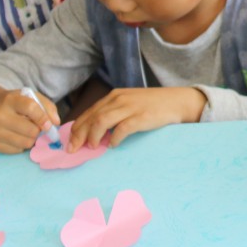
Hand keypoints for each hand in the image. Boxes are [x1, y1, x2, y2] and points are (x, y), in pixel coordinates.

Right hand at [0, 86, 60, 153]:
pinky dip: (21, 145)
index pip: (31, 108)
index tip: (48, 125)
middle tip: (35, 126)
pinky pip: (17, 150)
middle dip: (38, 130)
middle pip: (31, 131)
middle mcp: (0, 115)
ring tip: (26, 131)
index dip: (43, 118)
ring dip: (31, 139)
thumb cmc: (17, 103)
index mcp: (11, 100)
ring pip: (26, 143)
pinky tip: (16, 136)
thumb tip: (55, 123)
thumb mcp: (32, 97)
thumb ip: (48, 107)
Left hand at [69, 87, 206, 149]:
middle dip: (79, 135)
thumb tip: (95, 132)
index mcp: (114, 96)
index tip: (70, 143)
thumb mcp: (129, 103)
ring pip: (102, 121)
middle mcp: (119, 99)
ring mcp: (130, 107)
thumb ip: (113, 113)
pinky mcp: (141, 117)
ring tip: (92, 147)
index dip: (77, 128)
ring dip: (93, 136)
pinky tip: (113, 145)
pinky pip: (122, 128)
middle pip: (92, 118)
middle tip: (74, 150)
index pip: (89, 112)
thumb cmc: (152, 105)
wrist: (176, 101)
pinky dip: (114, 138)